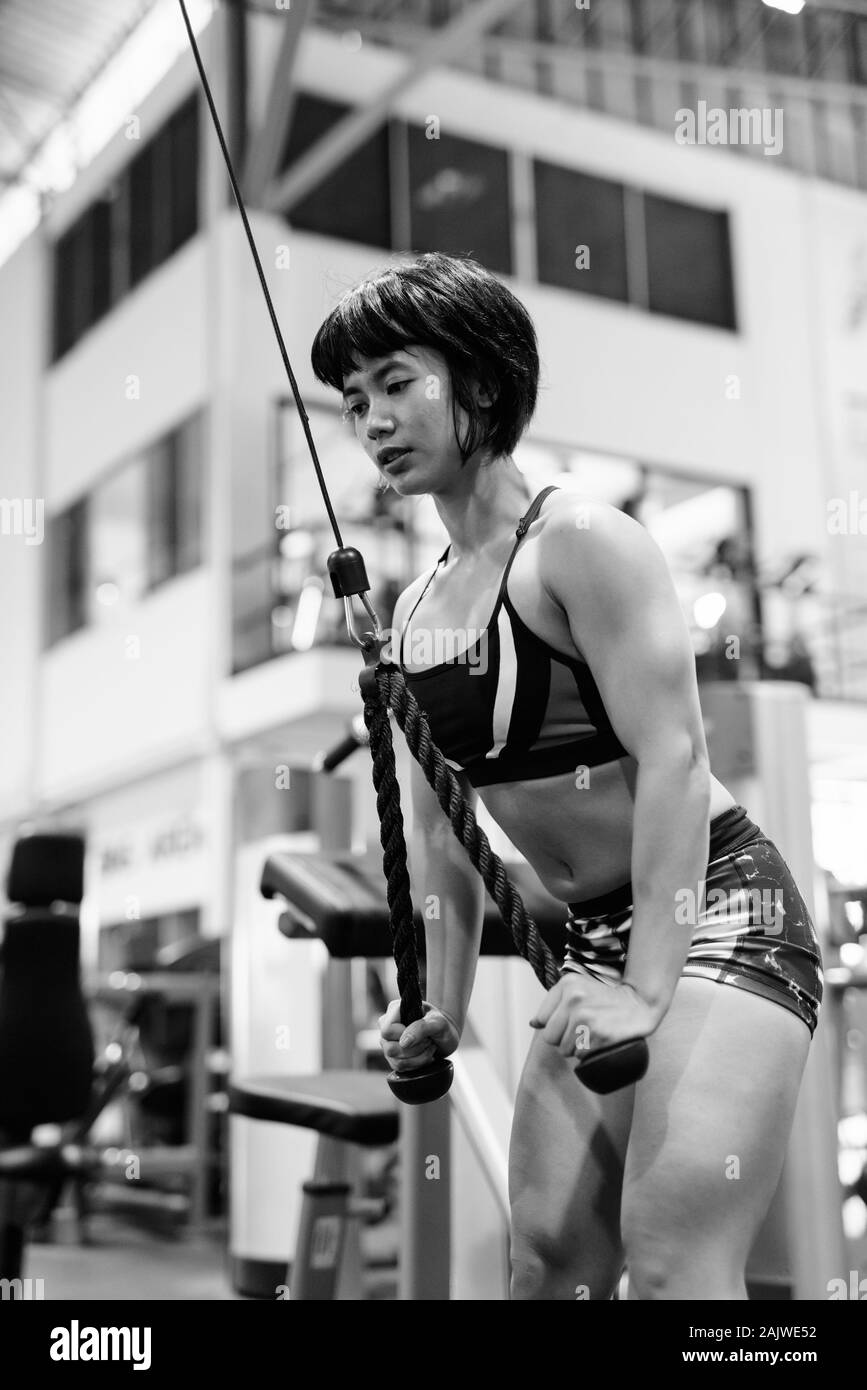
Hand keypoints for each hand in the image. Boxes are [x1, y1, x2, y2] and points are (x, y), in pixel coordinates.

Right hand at [378, 999, 460, 1074]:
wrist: (445, 1035)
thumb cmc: (441, 1024)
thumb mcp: (437, 1022)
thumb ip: (421, 1028)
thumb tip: (403, 1042)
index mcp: (395, 1010)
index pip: (387, 1030)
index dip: (403, 1036)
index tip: (421, 1034)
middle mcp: (388, 1026)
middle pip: (389, 1048)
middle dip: (415, 1049)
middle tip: (428, 1041)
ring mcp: (388, 1042)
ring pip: (395, 1061)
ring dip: (418, 1058)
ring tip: (429, 1047)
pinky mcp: (393, 1056)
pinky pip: (399, 1067)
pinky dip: (417, 1064)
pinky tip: (425, 1055)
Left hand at [530, 972, 658, 1058]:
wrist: (639, 1004)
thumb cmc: (605, 998)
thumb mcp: (578, 988)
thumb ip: (553, 1002)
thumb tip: (534, 1024)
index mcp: (567, 984)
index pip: (542, 1019)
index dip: (554, 1026)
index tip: (568, 1021)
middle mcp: (574, 999)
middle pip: (551, 1037)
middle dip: (563, 1039)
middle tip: (581, 1030)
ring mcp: (586, 1017)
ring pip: (564, 1049)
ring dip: (576, 1048)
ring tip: (592, 1034)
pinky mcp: (599, 1034)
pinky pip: (580, 1056)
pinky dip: (588, 1054)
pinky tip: (599, 1041)